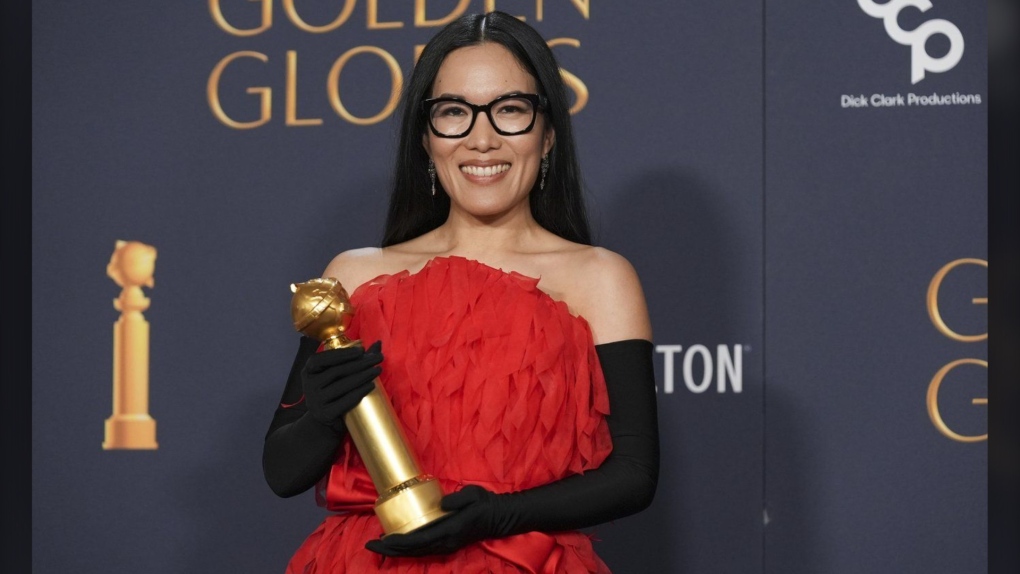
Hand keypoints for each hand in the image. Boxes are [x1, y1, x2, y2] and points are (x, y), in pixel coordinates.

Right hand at [301, 340, 381, 429]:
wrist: (322, 423)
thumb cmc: (333, 393)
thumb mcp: (336, 376)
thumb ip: (355, 359)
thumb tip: (378, 343)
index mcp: (309, 371)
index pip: (321, 358)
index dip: (341, 354)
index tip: (361, 350)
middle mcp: (309, 385)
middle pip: (336, 371)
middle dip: (360, 363)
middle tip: (378, 359)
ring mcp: (316, 401)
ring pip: (342, 385)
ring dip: (362, 376)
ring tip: (378, 370)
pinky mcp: (325, 414)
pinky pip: (345, 401)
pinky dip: (359, 392)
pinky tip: (371, 385)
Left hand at [365, 485, 502, 556]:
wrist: (499, 517)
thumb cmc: (484, 504)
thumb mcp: (472, 495)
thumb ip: (457, 499)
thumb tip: (441, 504)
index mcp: (449, 530)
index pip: (418, 539)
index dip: (398, 541)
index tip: (381, 538)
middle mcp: (445, 542)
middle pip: (413, 549)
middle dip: (390, 548)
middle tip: (370, 544)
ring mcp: (446, 545)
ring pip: (417, 552)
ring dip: (397, 549)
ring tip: (379, 544)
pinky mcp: (447, 544)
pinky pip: (423, 549)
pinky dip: (408, 548)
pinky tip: (398, 543)